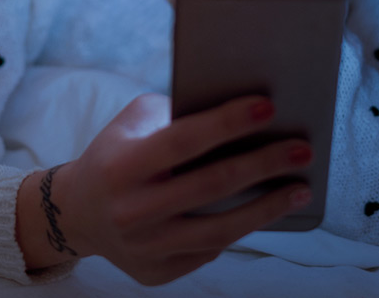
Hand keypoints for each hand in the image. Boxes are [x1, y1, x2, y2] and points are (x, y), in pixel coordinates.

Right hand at [18, 93, 312, 285]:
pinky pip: (209, 251)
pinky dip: (241, 229)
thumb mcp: (133, 122)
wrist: (77, 212)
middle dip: (263, 165)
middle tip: (301, 150)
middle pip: (211, 186)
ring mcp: (144, 247)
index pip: (183, 141)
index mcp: (122, 165)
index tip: (269, 107)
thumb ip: (177, 113)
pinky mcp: (157, 272)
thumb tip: (240, 113)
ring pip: (218, 230)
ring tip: (300, 188)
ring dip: (266, 209)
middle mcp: (131, 210)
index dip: (228, 123)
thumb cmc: (115, 154)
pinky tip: (268, 210)